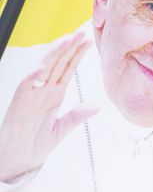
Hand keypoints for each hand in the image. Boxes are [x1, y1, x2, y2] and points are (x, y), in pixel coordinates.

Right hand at [0, 32, 94, 182]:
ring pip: (43, 69)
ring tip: (66, 40)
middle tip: (81, 32)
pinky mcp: (20, 104)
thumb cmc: (34, 143)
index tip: (88, 41)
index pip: (67, 69)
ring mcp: (31, 96)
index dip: (77, 55)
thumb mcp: (62, 129)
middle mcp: (42, 91)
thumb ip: (77, 115)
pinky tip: (41, 68)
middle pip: (58, 64)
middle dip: (69, 47)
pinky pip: (25, 87)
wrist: (16, 159)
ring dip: (54, 54)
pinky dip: (32, 77)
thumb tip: (97, 105)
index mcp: (53, 95)